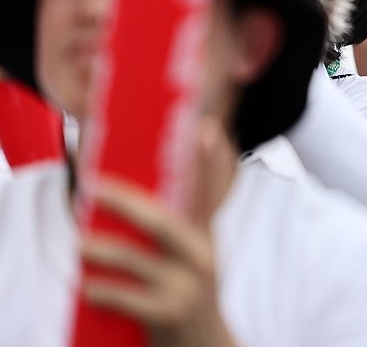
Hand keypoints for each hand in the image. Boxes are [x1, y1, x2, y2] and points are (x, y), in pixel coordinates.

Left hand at [80, 119, 236, 346]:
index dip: (209, 161)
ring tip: (80, 244)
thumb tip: (130, 200)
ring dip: (101, 249)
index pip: (209, 192)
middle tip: (92, 186)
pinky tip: (88, 288)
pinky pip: (126, 297)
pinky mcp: (169, 314)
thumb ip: (175, 230)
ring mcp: (187, 286)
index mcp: (205, 237)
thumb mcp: (194, 260)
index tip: (204, 129)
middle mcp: (201, 256)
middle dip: (124, 200)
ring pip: (135, 259)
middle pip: (161, 219)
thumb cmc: (188, 296)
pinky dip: (102, 291)